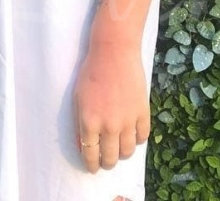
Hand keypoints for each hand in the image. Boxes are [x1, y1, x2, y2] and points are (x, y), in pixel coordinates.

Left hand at [72, 41, 149, 172]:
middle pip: (110, 158)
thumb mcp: (77, 98)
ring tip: (119, 148)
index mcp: (89, 122)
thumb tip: (82, 146)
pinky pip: (142, 137)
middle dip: (107, 163)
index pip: (90, 155)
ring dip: (122, 154)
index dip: (91, 165)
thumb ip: (79, 124)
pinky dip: (137, 140)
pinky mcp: (142, 112)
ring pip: (127, 152)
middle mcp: (108, 125)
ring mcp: (127, 120)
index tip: (93, 167)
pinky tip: (132, 135)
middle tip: (106, 160)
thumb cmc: (91, 72)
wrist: (114, 52)